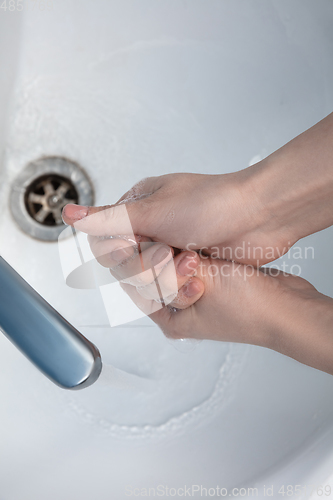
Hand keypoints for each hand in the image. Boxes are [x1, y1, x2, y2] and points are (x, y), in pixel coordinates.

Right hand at [62, 171, 295, 265]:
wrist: (260, 216)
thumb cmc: (212, 204)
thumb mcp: (153, 211)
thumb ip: (108, 219)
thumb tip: (69, 213)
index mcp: (138, 207)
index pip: (106, 242)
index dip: (120, 253)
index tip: (139, 248)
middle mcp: (153, 228)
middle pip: (128, 266)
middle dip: (151, 267)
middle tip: (172, 252)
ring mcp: (172, 247)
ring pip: (150, 281)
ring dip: (171, 276)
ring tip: (195, 260)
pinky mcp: (191, 265)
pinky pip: (173, 288)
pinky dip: (185, 285)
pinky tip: (202, 272)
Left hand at [121, 256, 332, 375]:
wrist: (288, 308)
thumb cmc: (250, 309)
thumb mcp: (204, 283)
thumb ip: (174, 266)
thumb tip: (149, 249)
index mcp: (171, 320)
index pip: (138, 288)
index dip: (136, 263)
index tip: (137, 241)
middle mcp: (180, 310)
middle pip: (154, 276)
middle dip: (162, 259)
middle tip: (176, 252)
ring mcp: (196, 295)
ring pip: (173, 267)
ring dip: (179, 255)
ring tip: (193, 253)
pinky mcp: (211, 281)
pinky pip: (193, 263)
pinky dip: (193, 253)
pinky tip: (197, 245)